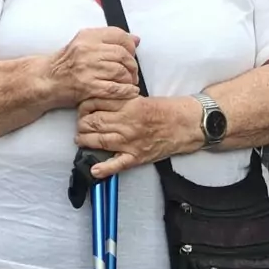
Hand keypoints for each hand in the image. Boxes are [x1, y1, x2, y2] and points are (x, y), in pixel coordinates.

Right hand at [44, 27, 140, 106]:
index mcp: (87, 37)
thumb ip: (108, 40)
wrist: (47, 80)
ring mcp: (87, 69)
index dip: (130, 46)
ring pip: (120, 72)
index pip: (119, 36)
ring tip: (129, 83)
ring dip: (129, 79)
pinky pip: (115, 88)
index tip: (131, 54)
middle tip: (133, 73)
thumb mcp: (84, 44)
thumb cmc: (66, 63)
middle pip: (122, 55)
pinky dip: (126, 91)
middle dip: (132, 65)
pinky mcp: (88, 87)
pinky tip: (130, 92)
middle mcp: (87, 50)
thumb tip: (135, 40)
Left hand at [78, 93, 200, 178]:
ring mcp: (131, 142)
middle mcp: (127, 124)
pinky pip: (117, 164)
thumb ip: (122, 100)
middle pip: (93, 123)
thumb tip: (102, 102)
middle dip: (82, 124)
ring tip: (81, 140)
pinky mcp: (137, 157)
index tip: (83, 109)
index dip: (84, 107)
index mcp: (129, 106)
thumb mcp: (142, 97)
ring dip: (85, 141)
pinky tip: (94, 170)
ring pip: (99, 142)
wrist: (188, 124)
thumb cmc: (167, 110)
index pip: (96, 104)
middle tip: (80, 125)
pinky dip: (104, 169)